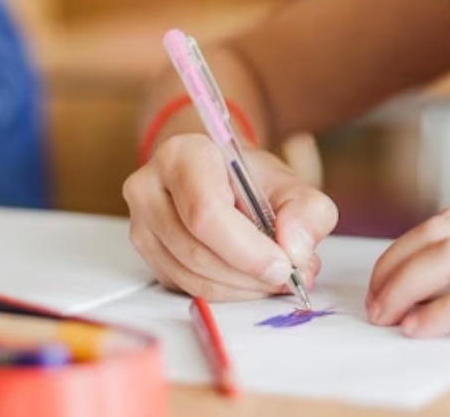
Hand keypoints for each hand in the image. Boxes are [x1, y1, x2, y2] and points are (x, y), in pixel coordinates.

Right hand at [123, 133, 338, 300]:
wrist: (223, 181)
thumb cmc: (250, 181)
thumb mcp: (290, 184)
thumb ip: (307, 211)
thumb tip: (295, 249)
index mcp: (183, 155)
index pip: (206, 211)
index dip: (246, 248)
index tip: (283, 265)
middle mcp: (150, 187)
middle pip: (196, 249)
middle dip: (249, 273)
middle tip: (287, 276)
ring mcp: (142, 224)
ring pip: (191, 275)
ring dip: (241, 288)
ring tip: (274, 276)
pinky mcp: (148, 256)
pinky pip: (186, 288)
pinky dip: (226, 293)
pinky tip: (250, 279)